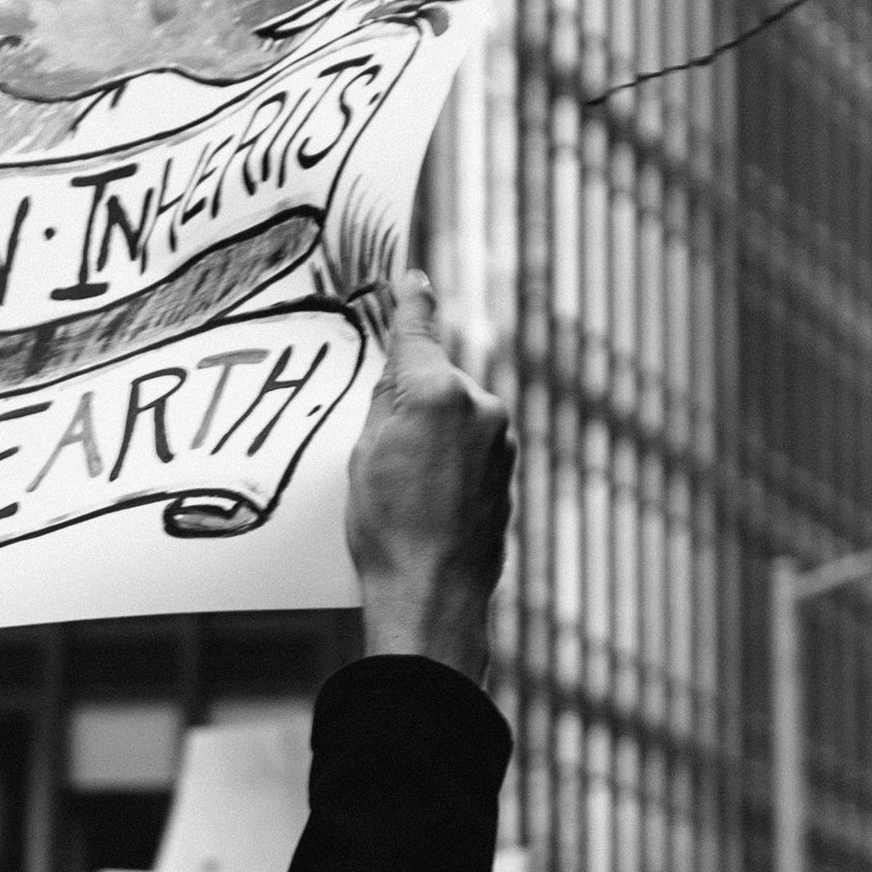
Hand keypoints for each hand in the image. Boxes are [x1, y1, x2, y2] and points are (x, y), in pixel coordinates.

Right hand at [346, 267, 514, 683]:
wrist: (434, 595)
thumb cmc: (387, 529)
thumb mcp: (362, 456)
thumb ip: (386, 402)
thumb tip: (399, 375)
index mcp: (435, 392)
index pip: (416, 330)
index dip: (410, 301)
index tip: (412, 276)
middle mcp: (478, 406)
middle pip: (436, 379)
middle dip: (411, 397)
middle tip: (380, 443)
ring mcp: (501, 439)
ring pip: (456, 414)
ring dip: (433, 433)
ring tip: (404, 486)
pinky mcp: (509, 471)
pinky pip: (473, 447)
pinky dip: (451, 460)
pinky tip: (428, 500)